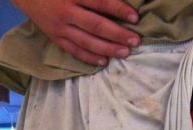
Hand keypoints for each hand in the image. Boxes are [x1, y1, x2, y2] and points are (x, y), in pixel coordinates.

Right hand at [12, 0, 140, 65]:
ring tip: (124, 53)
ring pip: (87, 42)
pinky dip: (90, 57)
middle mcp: (66, 11)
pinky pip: (74, 51)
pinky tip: (104, 62)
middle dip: (118, 34)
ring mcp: (60, 27)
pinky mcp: (56, 39)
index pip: (100, 2)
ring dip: (108, 49)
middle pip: (96, 25)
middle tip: (135, 40)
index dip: (118, 9)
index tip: (135, 17)